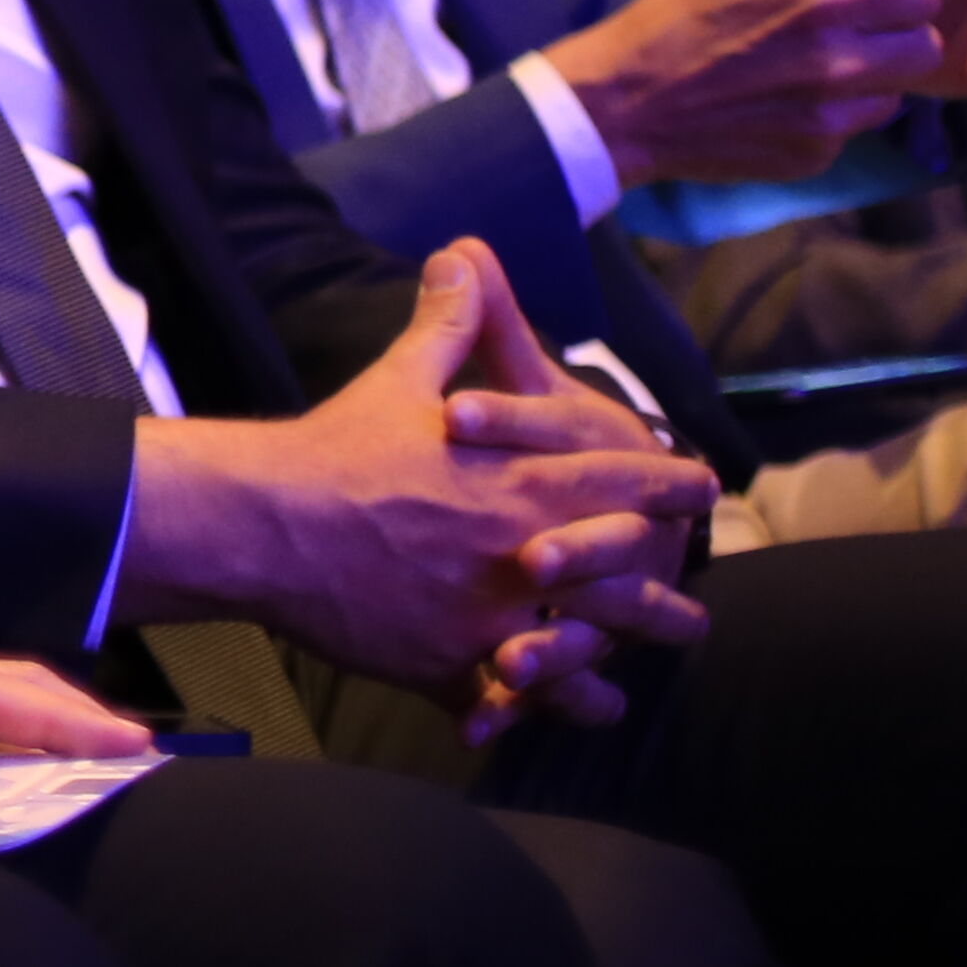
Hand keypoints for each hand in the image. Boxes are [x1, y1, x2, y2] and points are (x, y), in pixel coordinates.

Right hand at [135, 243, 711, 698]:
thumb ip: (452, 327)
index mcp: (522, 481)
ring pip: (586, 642)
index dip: (669, 482)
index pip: (622, 478)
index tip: (704, 484)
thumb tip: (467, 256)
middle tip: (699, 590)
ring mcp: (491, 614)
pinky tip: (578, 710)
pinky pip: (512, 695)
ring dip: (625, 650)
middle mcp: (523, 552)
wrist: (263, 523)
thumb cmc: (334, 448)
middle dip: (667, 579)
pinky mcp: (448, 661)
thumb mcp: (401, 379)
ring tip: (650, 661)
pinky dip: (543, 706)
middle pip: (626, 570)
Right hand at [543, 0, 950, 181]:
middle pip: (926, 48)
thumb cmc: (676, 19)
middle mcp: (839, 63)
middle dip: (897, 36)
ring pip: (896, 93)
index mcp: (824, 1)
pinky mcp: (815, 156)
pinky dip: (830, 116)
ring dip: (869, 79)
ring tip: (809, 70)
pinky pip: (853, 129)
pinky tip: (780, 104)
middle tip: (847, 32)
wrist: (620, 106)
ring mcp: (829, 118)